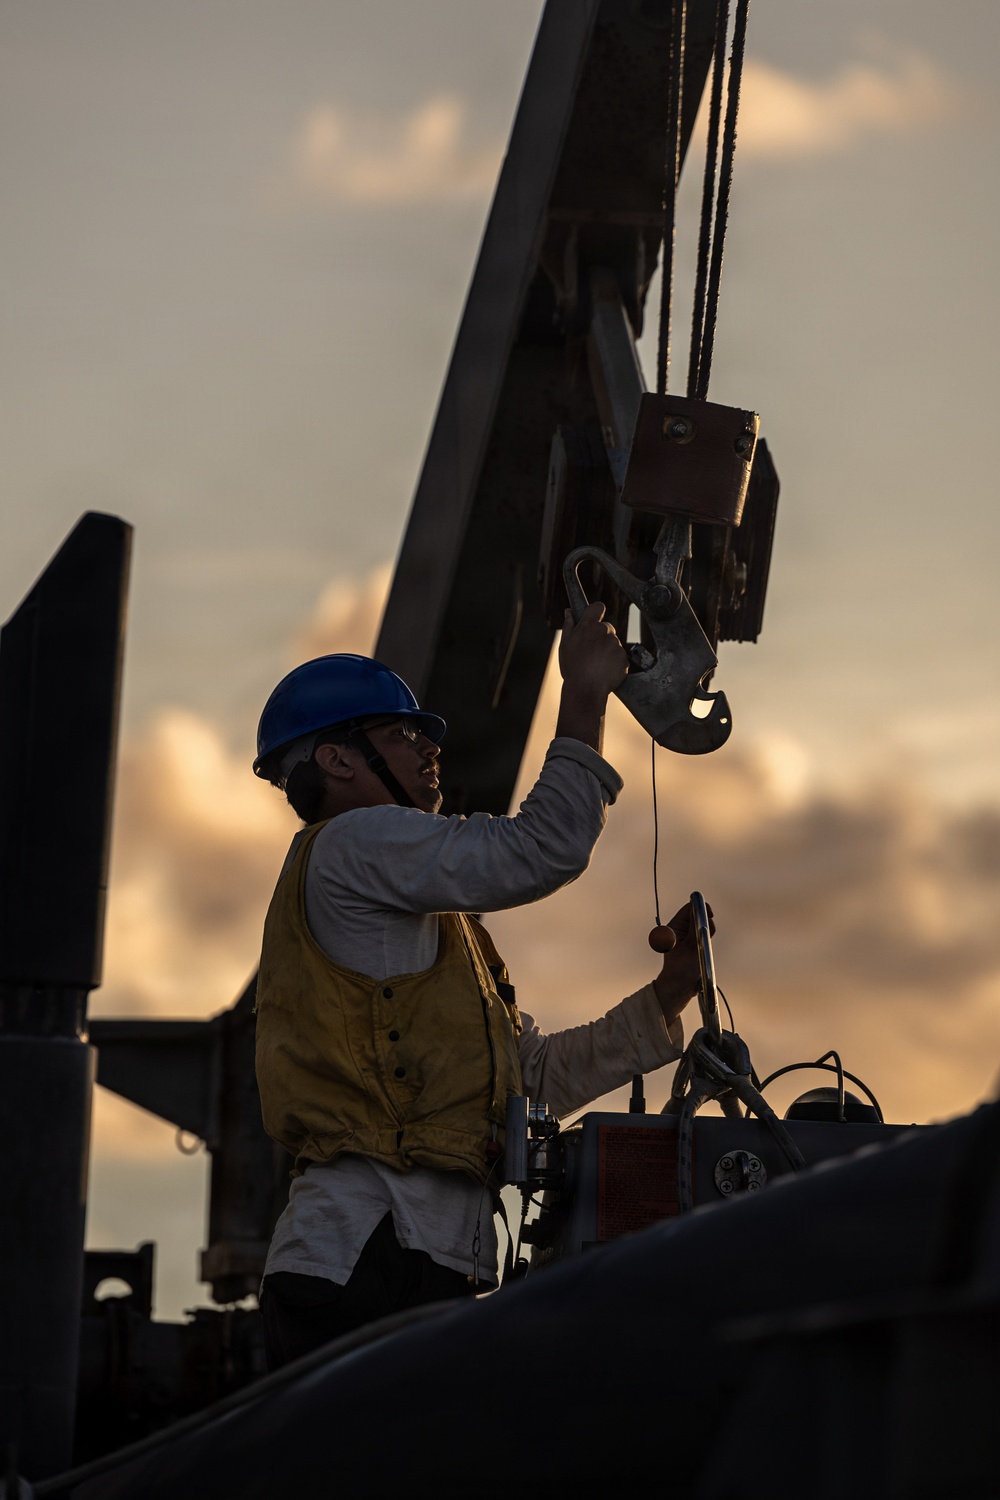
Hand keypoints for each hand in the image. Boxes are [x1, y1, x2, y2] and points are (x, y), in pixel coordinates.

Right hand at [558, 603, 628, 700]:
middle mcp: (605, 632)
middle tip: (591, 651)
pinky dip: (614, 662)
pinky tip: (604, 671)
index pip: (598, 607)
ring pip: (613, 643)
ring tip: (596, 665)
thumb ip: (569, 625)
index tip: (593, 617)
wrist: (585, 690)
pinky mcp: (624, 657)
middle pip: (607, 628)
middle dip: (601, 636)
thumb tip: (569, 611)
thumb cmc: (572, 667)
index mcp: (589, 626)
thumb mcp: (565, 645)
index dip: (596, 611)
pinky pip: (620, 656)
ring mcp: (616, 645)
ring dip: (607, 650)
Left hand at [650, 901, 715, 1027]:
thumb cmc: (682, 969)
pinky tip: (704, 951)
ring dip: (707, 933)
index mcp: (674, 927)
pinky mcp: (692, 944)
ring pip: (702, 926)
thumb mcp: (692, 946)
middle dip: (705, 923)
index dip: (701, 909)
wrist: (680, 987)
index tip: (710, 915)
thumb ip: (697, 927)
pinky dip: (707, 941)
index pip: (689, 908)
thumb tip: (700, 909)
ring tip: (704, 948)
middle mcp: (679, 930)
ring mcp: (686, 937)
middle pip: (697, 916)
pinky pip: (703, 936)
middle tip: (706, 936)